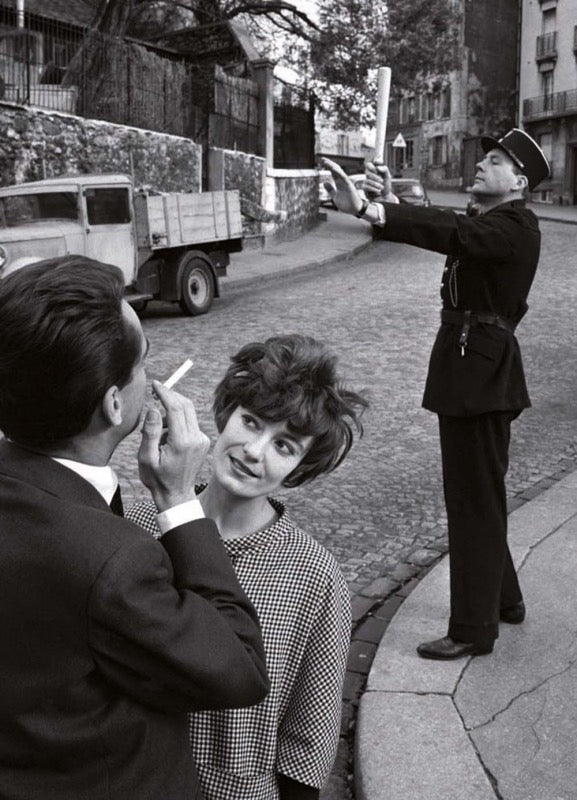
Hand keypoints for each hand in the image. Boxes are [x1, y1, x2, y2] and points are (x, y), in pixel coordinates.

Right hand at [138, 381, 209, 511]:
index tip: (155, 384)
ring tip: (157, 431)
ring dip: (172, 411)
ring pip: (188, 412)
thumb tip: (154, 408)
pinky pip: (189, 422)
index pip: (176, 407)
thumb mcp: (146, 457)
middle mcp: (196, 438)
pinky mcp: (202, 441)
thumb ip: (150, 432)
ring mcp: (201, 439)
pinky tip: (166, 437)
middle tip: (156, 393)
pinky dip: (178, 421)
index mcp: (182, 441)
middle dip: (170, 395)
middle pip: (186, 405)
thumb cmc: (157, 478)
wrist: (176, 495)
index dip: (165, 393)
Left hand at [321, 158, 363, 214]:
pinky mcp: (349, 185)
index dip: (328, 167)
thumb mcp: (335, 196)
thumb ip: (330, 189)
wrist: (355, 210)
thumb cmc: (347, 204)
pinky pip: (343, 177)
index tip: (321, 162)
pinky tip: (333, 168)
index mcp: (339, 183)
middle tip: (322, 159)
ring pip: (339, 171)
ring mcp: (346, 182)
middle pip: (335, 170)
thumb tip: (324, 183)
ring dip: (332, 166)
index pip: (333, 172)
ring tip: (326, 161)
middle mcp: (343, 181)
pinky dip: (338, 172)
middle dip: (329, 164)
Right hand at [365, 163, 398, 202]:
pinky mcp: (364, 189)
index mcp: (373, 171)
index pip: (368, 164)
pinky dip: (372, 189)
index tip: (376, 170)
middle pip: (367, 173)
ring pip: (367, 180)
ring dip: (375, 184)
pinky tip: (378, 191)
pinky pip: (365, 187)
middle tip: (382, 181)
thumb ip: (384, 169)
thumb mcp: (387, 176)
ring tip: (381, 188)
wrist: (385, 197)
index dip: (371, 166)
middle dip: (375, 177)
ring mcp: (366, 183)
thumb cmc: (386, 186)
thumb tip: (377, 167)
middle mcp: (368, 176)